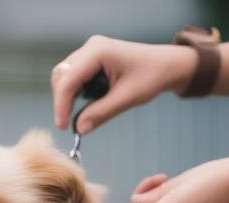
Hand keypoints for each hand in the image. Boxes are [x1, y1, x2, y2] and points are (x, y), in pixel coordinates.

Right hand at [51, 36, 195, 133]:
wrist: (167, 65)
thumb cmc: (151, 77)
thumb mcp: (126, 98)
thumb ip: (100, 113)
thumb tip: (78, 129)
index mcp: (97, 51)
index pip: (68, 80)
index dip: (61, 105)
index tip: (62, 126)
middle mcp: (90, 47)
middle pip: (61, 76)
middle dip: (62, 100)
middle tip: (68, 124)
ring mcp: (90, 51)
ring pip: (64, 76)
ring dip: (67, 97)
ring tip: (81, 114)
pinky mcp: (92, 59)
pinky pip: (74, 77)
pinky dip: (75, 93)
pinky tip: (87, 104)